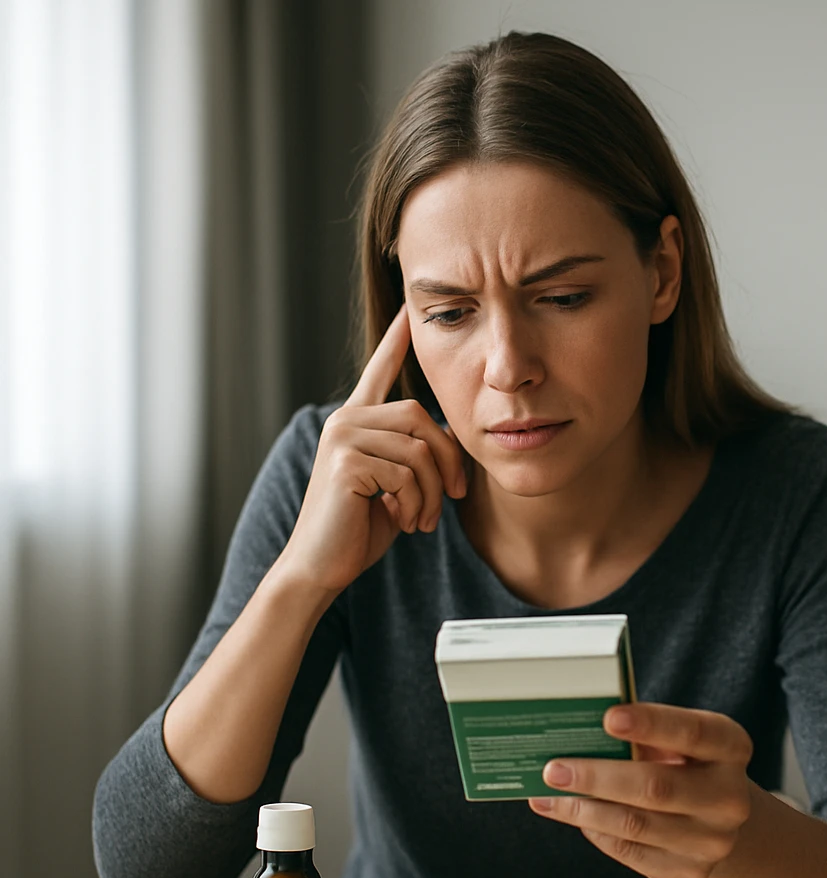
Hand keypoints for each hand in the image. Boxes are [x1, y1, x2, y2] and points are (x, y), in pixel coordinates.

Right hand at [274, 307, 465, 594]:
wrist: (322, 564)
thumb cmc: (361, 527)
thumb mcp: (399, 484)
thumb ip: (417, 455)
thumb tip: (450, 440)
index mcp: (358, 421)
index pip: (380, 372)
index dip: (396, 342)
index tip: (409, 311)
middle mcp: (346, 419)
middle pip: (422, 418)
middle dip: (448, 462)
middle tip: (452, 497)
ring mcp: (343, 436)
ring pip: (420, 450)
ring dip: (432, 492)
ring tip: (421, 518)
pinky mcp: (346, 460)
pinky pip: (408, 473)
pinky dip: (417, 503)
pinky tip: (402, 520)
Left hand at [529, 703, 755, 877]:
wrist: (716, 821)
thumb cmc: (683, 766)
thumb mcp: (676, 741)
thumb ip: (642, 734)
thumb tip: (577, 733)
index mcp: (731, 749)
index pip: (693, 732)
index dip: (652, 724)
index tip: (609, 717)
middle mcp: (730, 799)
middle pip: (657, 787)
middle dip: (597, 777)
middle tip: (553, 769)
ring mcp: (712, 844)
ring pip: (634, 826)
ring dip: (582, 809)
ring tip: (547, 794)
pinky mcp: (688, 876)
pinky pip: (629, 853)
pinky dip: (595, 831)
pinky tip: (573, 814)